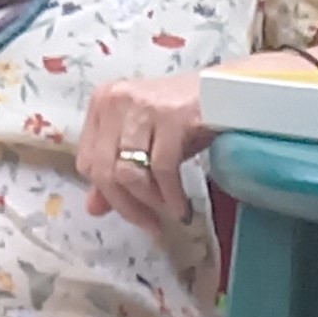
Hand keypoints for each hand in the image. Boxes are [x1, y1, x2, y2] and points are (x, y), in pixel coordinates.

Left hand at [77, 74, 212, 232]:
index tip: (133, 213)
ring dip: (150, 201)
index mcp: (102, 104)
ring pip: (128, 172)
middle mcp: (115, 101)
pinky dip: (171, 195)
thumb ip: (117, 172)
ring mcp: (142, 107)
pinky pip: (162, 168)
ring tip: (169, 211)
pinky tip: (182, 207)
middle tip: (151, 224)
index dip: (108, 196)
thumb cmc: (186, 116)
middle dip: (127, 206)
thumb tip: (94, 209)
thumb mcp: (146, 142)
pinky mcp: (170, 116)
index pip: (87, 163)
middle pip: (103, 170)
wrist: (231, 91)